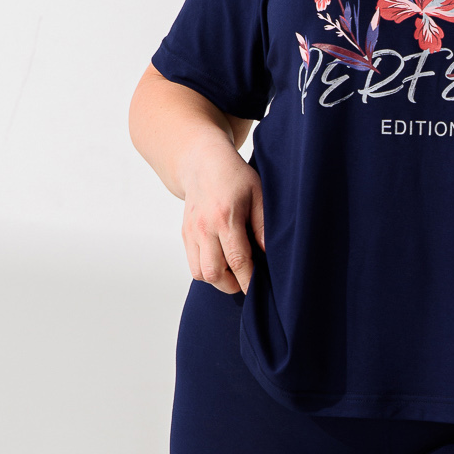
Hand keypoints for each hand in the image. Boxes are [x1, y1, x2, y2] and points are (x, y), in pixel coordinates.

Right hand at [176, 124, 265, 293]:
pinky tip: (222, 262)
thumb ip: (262, 225)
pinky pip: (193, 265)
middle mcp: (204, 228)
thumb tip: (268, 253)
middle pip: (214, 273)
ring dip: (218, 279)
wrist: (202, 163)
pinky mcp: (185, 235)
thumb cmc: (235, 177)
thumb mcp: (258, 194)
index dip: (248, 280)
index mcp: (225, 218)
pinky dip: (207, 270)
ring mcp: (191, 232)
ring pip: (200, 273)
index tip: (258, 290)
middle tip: (246, 281)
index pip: (237, 260)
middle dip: (232, 285)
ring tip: (234, 273)